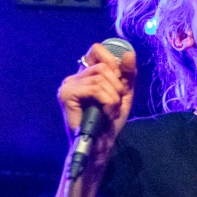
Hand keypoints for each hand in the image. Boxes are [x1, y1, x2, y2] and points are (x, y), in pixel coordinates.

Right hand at [58, 42, 136, 165]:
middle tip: (114, 104)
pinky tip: (105, 113)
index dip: (114, 63)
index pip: (98, 50)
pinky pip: (95, 88)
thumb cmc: (109, 122)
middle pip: (104, 66)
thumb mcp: (123, 94)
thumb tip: (130, 54)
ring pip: (101, 77)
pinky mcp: (66, 95)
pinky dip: (107, 101)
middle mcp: (74, 77)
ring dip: (113, 97)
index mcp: (86, 75)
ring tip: (109, 111)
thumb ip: (127, 74)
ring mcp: (68, 85)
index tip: (119, 84)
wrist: (99, 146)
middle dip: (117, 86)